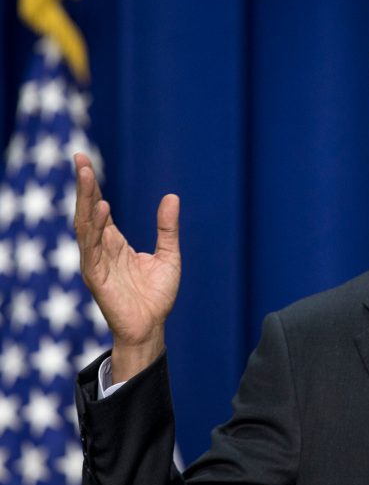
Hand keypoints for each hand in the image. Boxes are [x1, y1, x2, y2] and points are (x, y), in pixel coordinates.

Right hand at [74, 153, 180, 381]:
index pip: (99, 208)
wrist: (153, 326)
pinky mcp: (96, 277)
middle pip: (88, 211)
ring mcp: (96, 262)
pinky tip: (101, 208)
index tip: (84, 160)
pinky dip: (94, 228)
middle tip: (80, 158)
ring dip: (84, 199)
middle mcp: (102, 249)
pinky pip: (91, 248)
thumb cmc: (157, 294)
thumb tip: (172, 196)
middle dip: (84, 185)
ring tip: (86, 174)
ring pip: (85, 225)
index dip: (92, 186)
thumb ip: (167, 227)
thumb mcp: (169, 255)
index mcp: (115, 243)